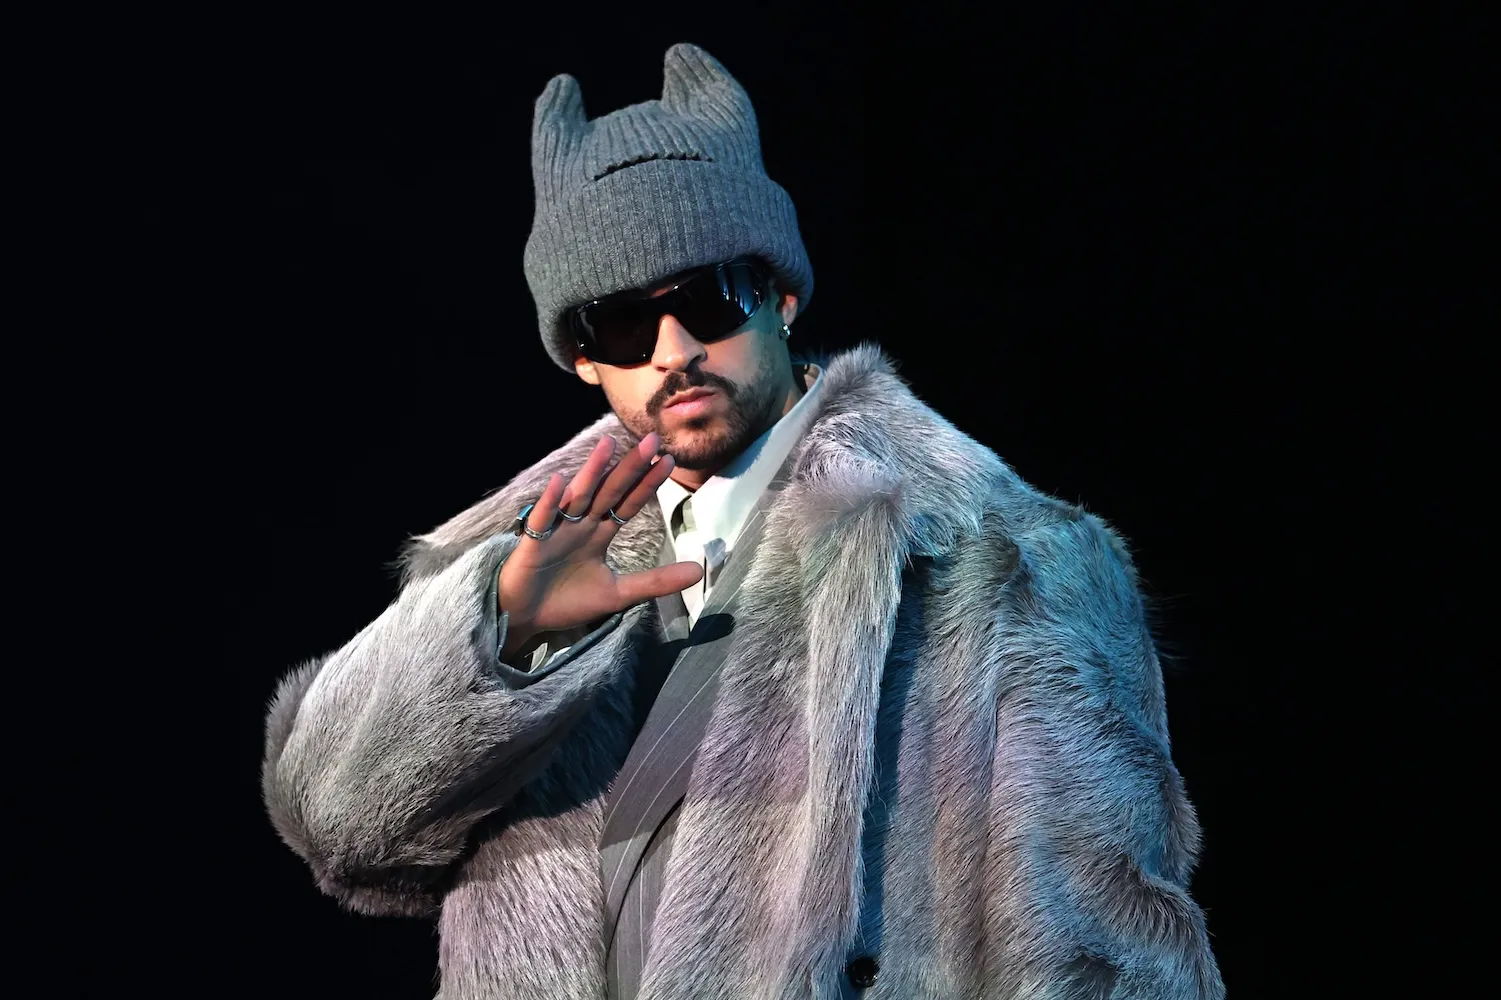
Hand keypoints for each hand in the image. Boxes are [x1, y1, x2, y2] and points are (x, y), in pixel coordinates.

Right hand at [497, 432, 701, 657]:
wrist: (526, 619)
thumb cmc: (568, 601)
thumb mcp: (618, 593)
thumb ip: (656, 581)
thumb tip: (698, 572)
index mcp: (600, 533)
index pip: (629, 503)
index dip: (647, 483)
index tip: (669, 461)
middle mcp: (581, 525)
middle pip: (609, 491)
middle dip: (630, 467)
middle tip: (652, 440)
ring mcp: (557, 530)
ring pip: (578, 496)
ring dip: (592, 471)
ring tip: (608, 446)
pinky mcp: (533, 542)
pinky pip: (542, 519)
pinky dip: (550, 502)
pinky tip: (560, 483)